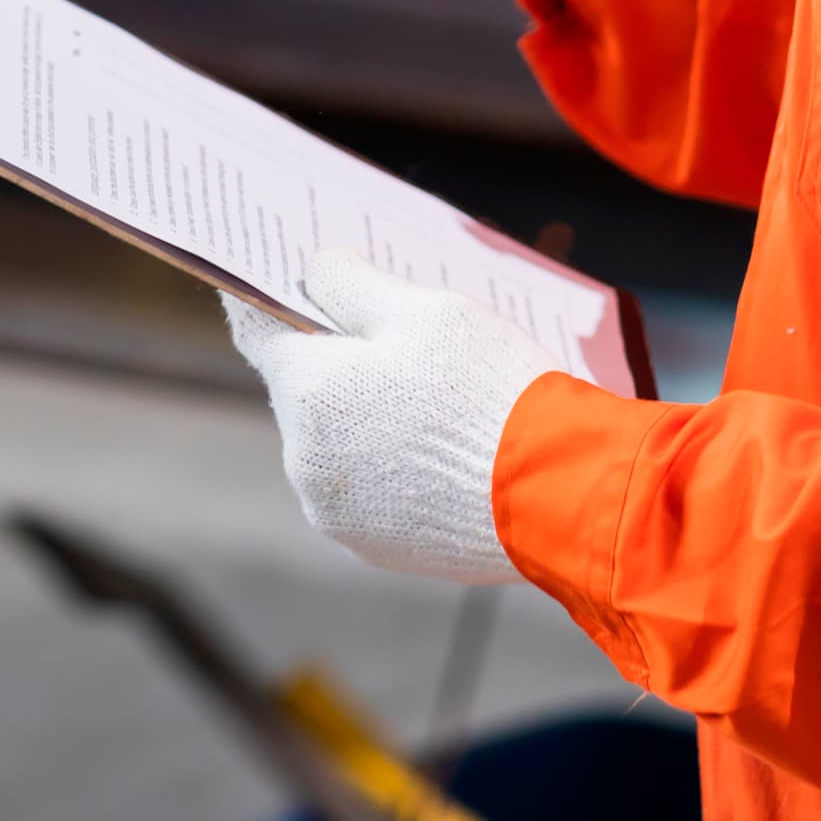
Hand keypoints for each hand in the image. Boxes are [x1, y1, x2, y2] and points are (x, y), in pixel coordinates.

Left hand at [227, 249, 558, 586]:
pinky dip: (388, 464)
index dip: (265, 295)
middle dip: (336, 360)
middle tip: (393, 339)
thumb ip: (351, 284)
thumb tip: (314, 272)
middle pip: (300, 388)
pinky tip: (440, 448)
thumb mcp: (425, 311)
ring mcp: (337, 512)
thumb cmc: (494, 393)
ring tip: (432, 400)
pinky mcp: (375, 548)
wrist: (564, 497)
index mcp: (307, 391)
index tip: (270, 276)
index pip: (257, 328)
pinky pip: (364, 488)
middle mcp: (304, 460)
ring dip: (363, 416)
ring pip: (332, 441)